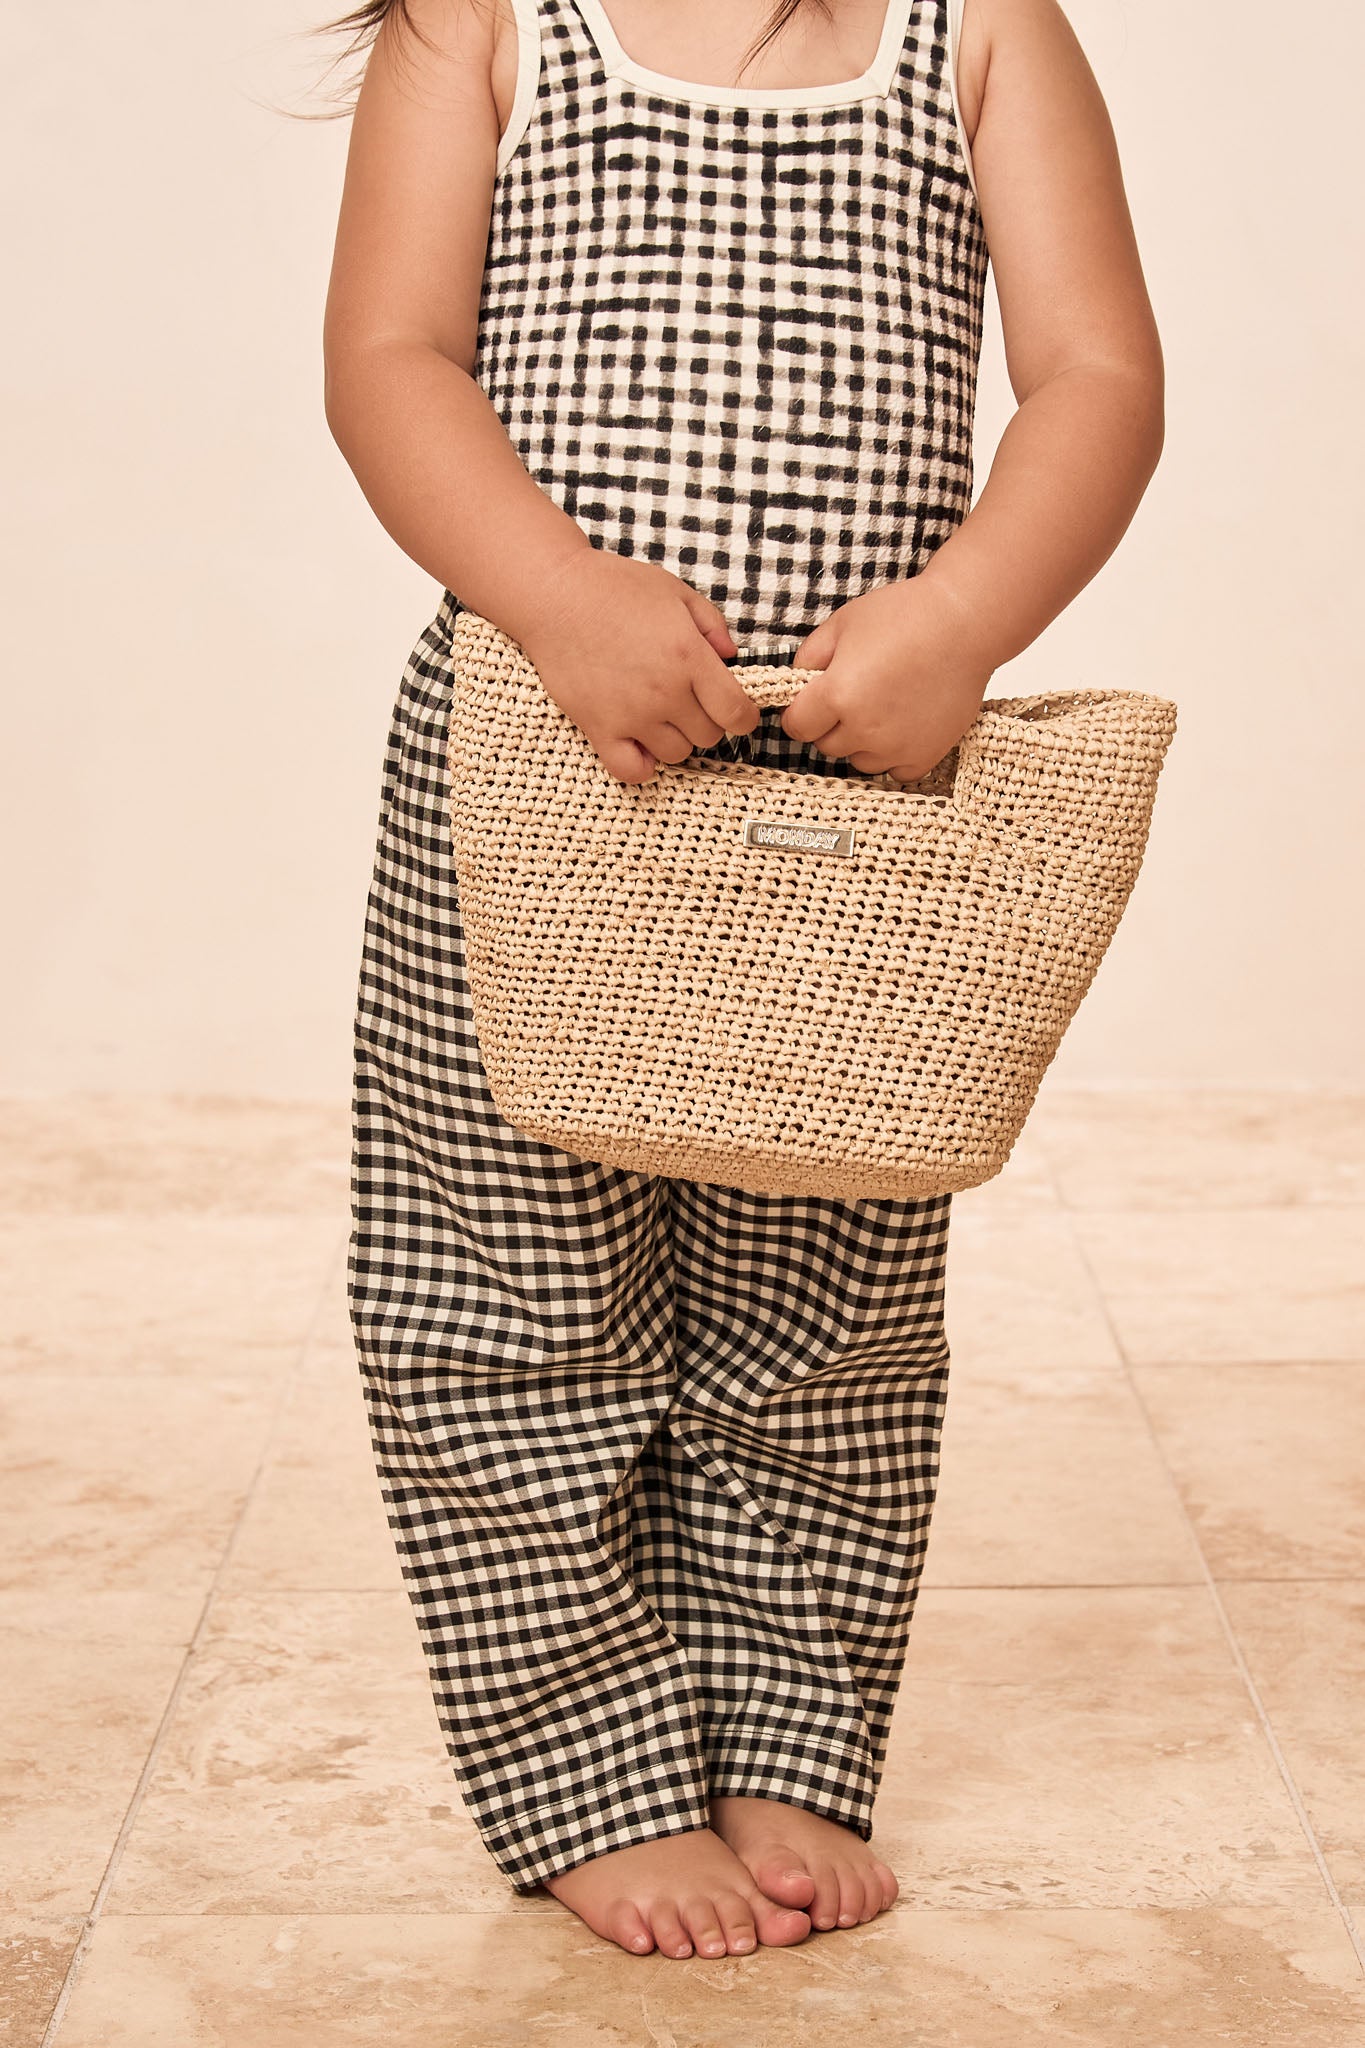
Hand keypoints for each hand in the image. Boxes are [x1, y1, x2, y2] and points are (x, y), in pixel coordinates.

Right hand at [511, 548, 760, 783]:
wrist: (555, 595)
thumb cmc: (613, 587)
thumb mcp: (674, 591)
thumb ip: (711, 623)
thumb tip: (731, 655)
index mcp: (689, 657)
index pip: (736, 712)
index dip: (744, 717)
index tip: (737, 713)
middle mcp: (665, 692)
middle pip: (708, 736)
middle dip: (707, 720)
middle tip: (689, 700)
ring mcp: (632, 715)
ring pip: (676, 754)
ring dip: (675, 739)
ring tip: (660, 715)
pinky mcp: (599, 728)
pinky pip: (631, 770)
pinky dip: (641, 765)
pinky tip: (639, 744)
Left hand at [782, 577, 995, 780]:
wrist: (965, 624)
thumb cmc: (906, 615)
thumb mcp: (843, 623)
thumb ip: (810, 657)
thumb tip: (798, 682)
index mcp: (837, 695)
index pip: (797, 726)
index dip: (800, 713)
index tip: (811, 704)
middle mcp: (864, 728)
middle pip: (827, 746)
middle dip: (832, 724)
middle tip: (855, 695)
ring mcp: (896, 746)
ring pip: (860, 761)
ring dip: (863, 742)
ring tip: (883, 708)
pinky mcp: (925, 755)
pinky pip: (896, 771)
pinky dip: (895, 755)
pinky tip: (903, 727)